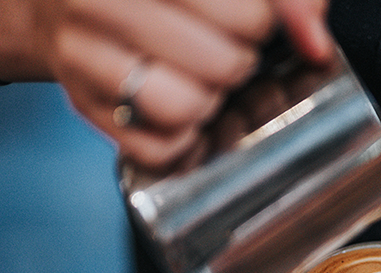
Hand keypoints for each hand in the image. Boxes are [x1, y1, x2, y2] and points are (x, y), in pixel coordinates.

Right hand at [32, 0, 332, 165]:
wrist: (65, 2)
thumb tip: (315, 43)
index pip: (245, 16)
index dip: (261, 23)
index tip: (249, 18)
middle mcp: (98, 3)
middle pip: (221, 65)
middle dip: (238, 63)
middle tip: (225, 51)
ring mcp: (82, 57)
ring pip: (182, 109)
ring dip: (207, 104)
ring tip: (200, 82)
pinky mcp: (84, 107)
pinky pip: (158, 150)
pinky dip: (183, 142)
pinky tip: (181, 113)